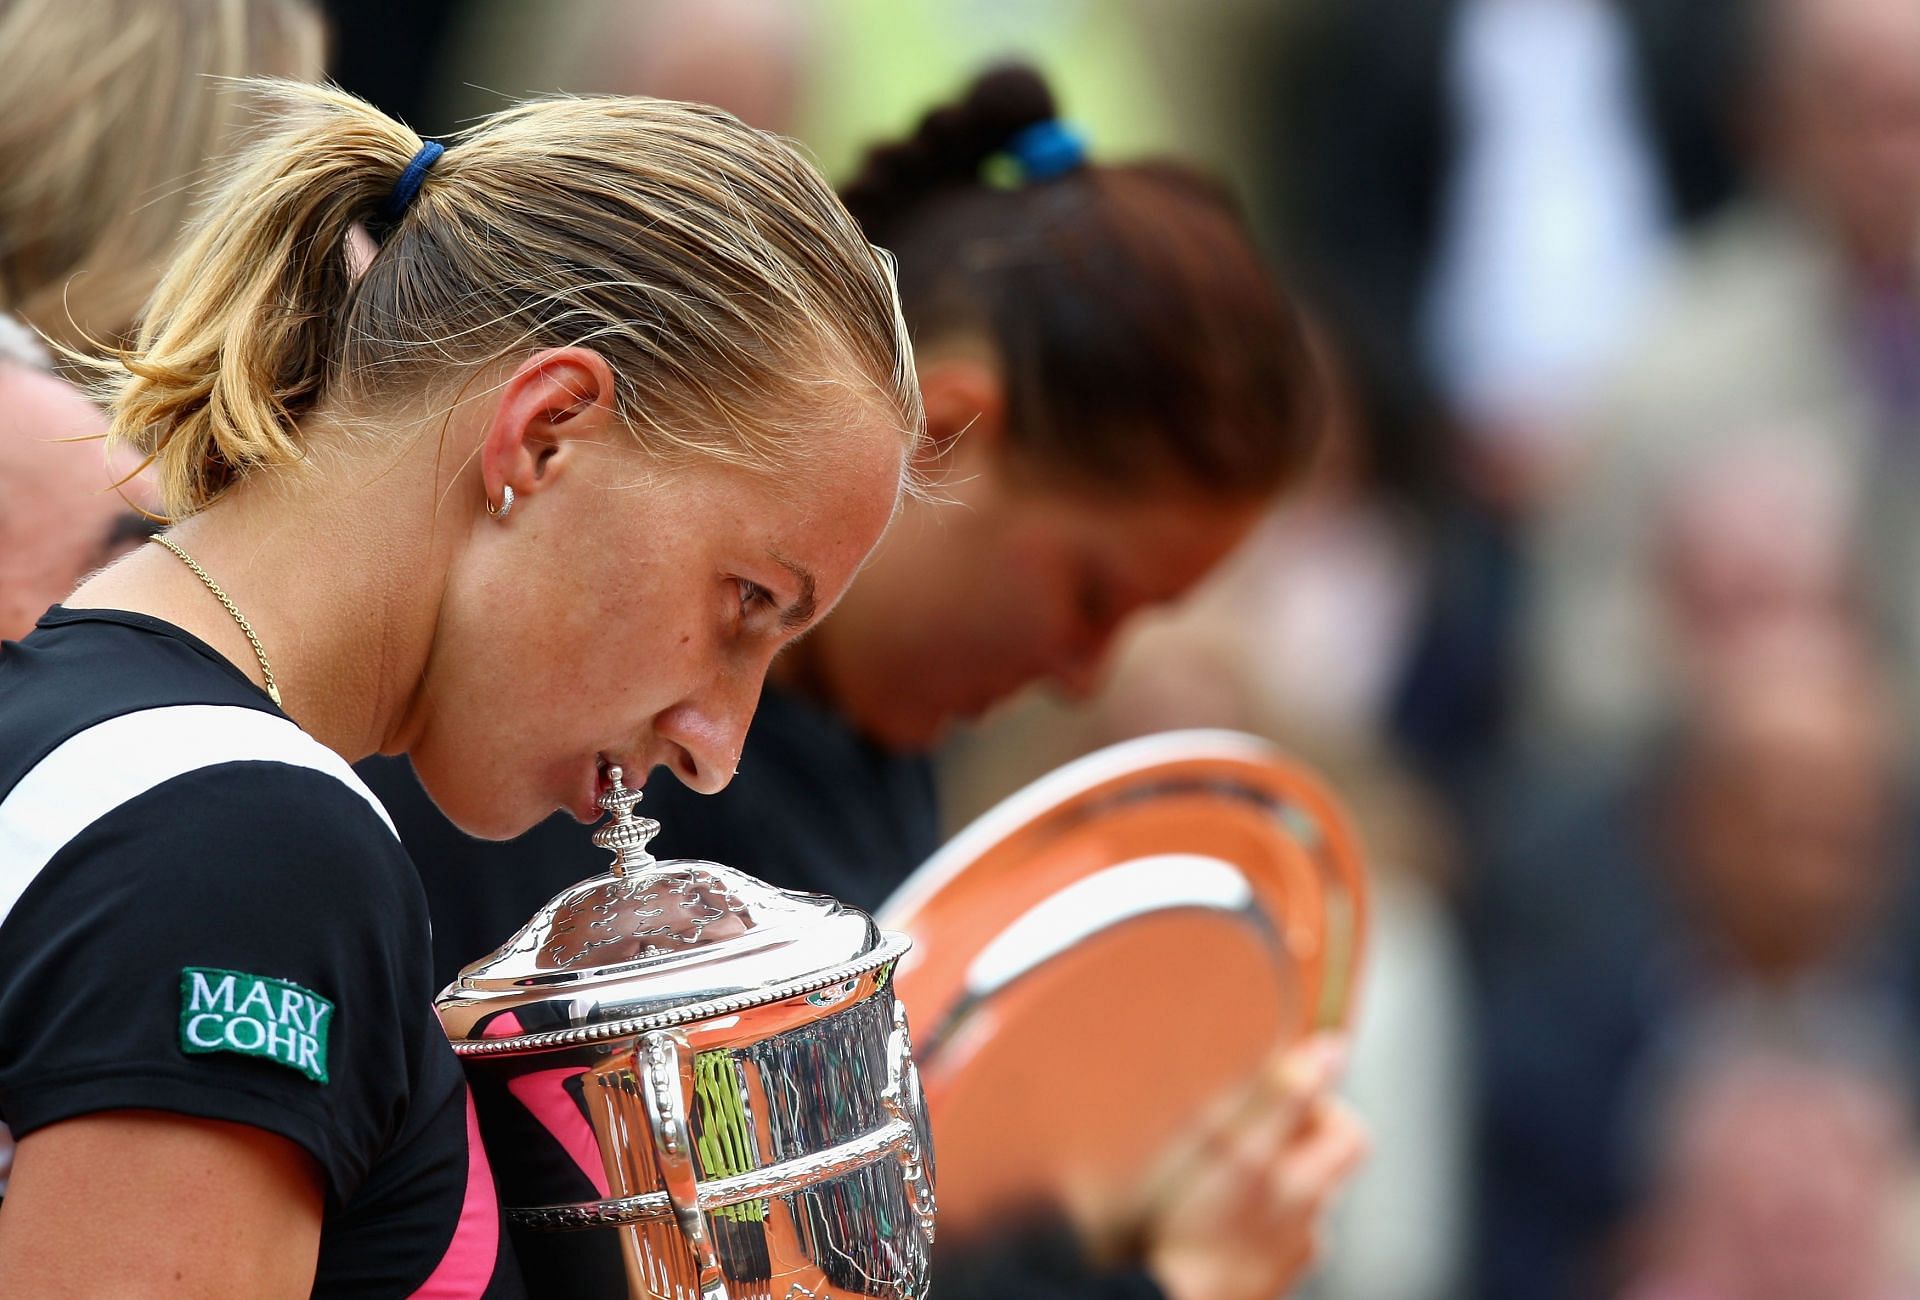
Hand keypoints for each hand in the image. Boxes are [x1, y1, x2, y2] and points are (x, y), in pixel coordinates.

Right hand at [1141, 1034, 1367, 1299]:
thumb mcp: (1234, 1146)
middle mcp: (1307, 1227)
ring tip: (1210, 1183)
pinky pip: (1263, 1239)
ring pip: (1288, 1204)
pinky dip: (1243, 1224)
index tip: (1273, 1102)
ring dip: (1258, 1185)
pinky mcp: (1260, 1283)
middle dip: (1279, 1146)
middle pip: (1318, 1168)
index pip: (1349, 1131)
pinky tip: (1207, 1224)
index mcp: (1306, 1185)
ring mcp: (1286, 1260)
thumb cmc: (1193, 1232)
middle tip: (1232, 1140)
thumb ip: (1284, 1096)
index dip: (1317, 1108)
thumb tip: (1331, 1050)